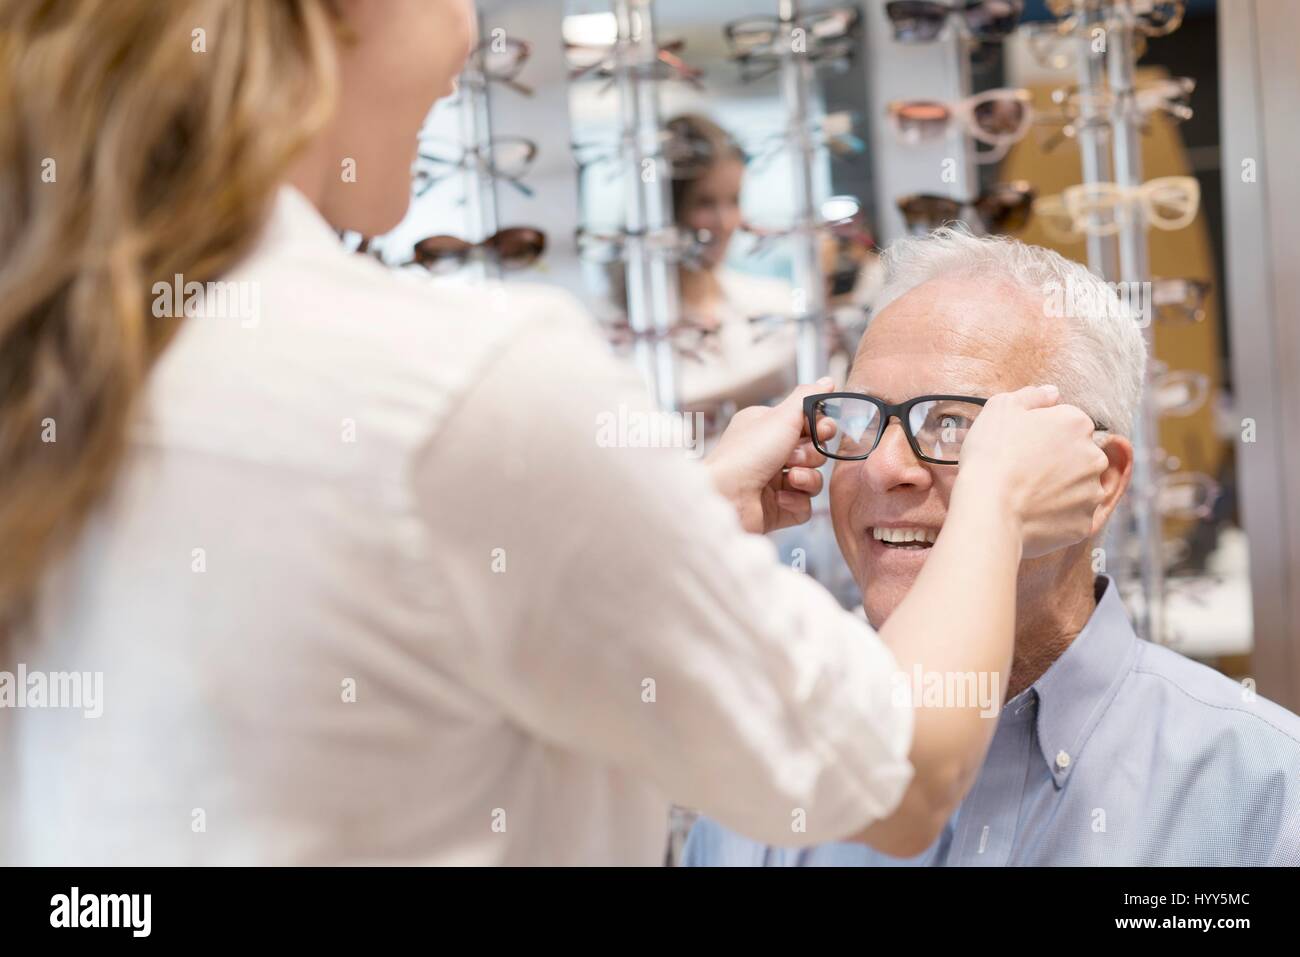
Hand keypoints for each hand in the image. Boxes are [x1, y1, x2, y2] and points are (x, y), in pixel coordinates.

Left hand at [705, 379, 836, 533]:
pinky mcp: (777, 509)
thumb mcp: (781, 416)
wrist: (727, 496)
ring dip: (806, 478)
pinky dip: (797, 502)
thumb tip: (826, 381)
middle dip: (810, 455)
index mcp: (766, 428)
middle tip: (793, 456)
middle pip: (814, 452)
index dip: (820, 428)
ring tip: (789, 478)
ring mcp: (773, 483)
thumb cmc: (747, 454)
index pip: (807, 425)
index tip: (822, 429)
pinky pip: (804, 505)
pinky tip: (780, 499)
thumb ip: (807, 397)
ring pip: (812, 479)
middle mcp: (769, 454)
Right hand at [954, 385, 1108, 558]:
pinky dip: (1056, 516)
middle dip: (1058, 461)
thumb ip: (1032, 395)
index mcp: (1077, 423)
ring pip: (1078, 487)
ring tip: (1026, 496)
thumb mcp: (1000, 408)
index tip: (1022, 446)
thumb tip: (1052, 393)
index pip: (1067, 423)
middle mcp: (1094, 456)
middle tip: (1024, 471)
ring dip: (1060, 489)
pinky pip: (1072, 517)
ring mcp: (1092, 493)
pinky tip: (1032, 515)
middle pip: (1079, 455)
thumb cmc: (992, 454)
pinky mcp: (1084, 524)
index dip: (1043, 434)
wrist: (989, 509)